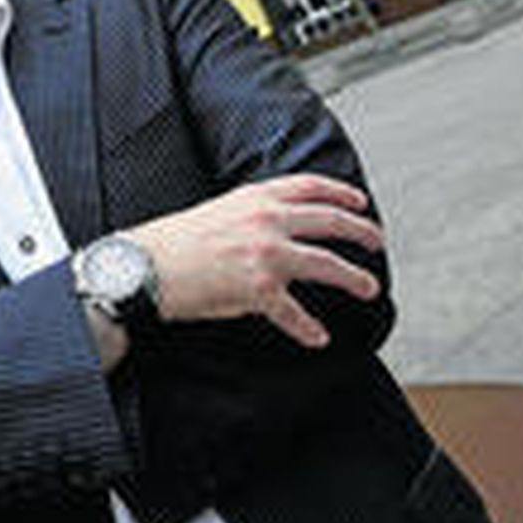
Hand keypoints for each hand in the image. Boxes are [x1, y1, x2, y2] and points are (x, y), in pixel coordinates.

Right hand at [127, 174, 383, 348]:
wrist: (145, 265)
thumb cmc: (173, 242)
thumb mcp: (218, 211)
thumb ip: (252, 215)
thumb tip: (277, 230)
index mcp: (255, 197)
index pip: (311, 187)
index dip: (342, 195)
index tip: (359, 204)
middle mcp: (266, 221)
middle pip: (331, 222)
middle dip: (362, 233)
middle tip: (377, 244)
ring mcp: (265, 255)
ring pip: (328, 264)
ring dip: (354, 278)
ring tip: (368, 288)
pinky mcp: (259, 290)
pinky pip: (295, 313)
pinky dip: (308, 328)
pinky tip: (317, 336)